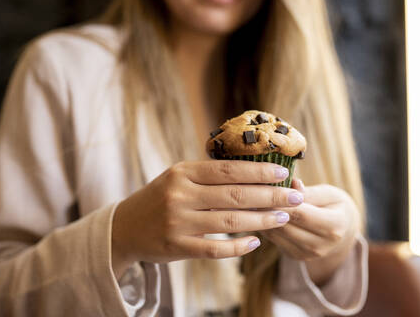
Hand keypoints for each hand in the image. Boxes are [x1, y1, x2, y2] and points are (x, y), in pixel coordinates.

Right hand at [111, 160, 303, 276]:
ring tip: (283, 218)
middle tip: (295, 196)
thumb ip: (207, 175)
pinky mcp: (177, 247)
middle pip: (235, 194)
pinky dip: (239, 246)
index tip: (283, 172)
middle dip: (270, 195)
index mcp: (182, 173)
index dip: (259, 170)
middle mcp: (180, 195)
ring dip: (262, 220)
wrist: (124, 227)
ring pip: (230, 221)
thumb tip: (251, 171)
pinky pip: (215, 248)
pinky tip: (256, 242)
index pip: (228, 169)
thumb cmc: (158, 198)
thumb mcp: (177, 178)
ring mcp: (178, 222)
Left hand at [260, 181, 359, 282]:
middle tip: (250, 192)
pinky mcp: (295, 256)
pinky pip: (274, 239)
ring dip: (262, 217)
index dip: (281, 201)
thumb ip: (309, 191)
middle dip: (268, 208)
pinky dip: (264, 225)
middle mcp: (321, 245)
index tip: (264, 186)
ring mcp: (307, 254)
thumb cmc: (334, 205)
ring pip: (277, 233)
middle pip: (287, 225)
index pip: (302, 213)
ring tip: (250, 199)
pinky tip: (256, 211)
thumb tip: (292, 183)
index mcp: (335, 226)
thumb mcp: (329, 193)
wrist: (341, 231)